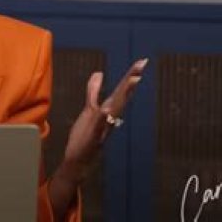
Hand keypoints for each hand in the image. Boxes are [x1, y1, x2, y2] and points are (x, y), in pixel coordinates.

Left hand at [62, 58, 148, 179]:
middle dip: (131, 79)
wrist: (79, 160)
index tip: (141, 62)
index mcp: (108, 109)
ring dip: (123, 95)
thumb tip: (99, 73)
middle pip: (121, 95)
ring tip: (133, 80)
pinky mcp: (93, 136)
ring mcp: (102, 126)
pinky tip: (105, 109)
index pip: (120, 90)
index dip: (130, 75)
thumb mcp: (89, 109)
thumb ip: (94, 91)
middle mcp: (109, 117)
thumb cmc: (85, 136)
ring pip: (114, 108)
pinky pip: (99, 126)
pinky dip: (102, 118)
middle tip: (142, 64)